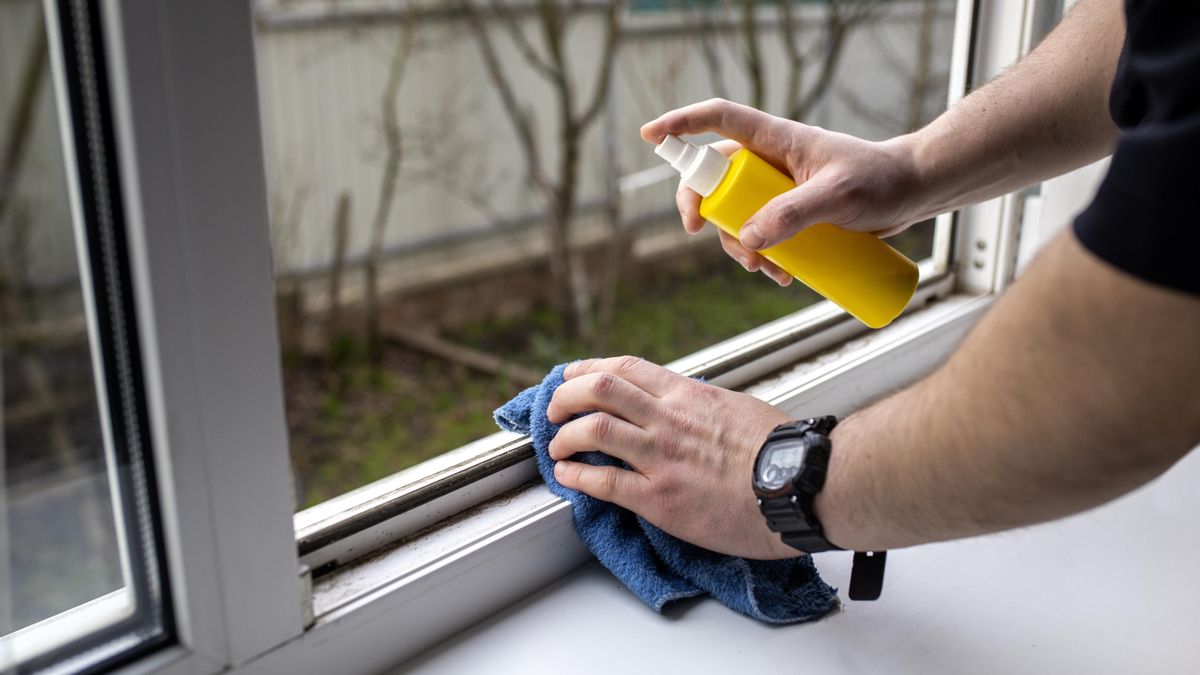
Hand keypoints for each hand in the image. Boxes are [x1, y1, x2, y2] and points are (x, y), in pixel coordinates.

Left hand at [546, 356, 801, 559]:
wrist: (802, 485)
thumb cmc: (781, 450)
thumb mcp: (737, 408)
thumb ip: (702, 406)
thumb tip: (686, 404)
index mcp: (688, 395)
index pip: (625, 368)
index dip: (588, 370)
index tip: (572, 377)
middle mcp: (668, 419)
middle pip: (598, 389)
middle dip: (564, 396)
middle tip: (554, 411)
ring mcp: (661, 458)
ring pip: (593, 428)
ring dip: (563, 436)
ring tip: (556, 447)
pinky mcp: (660, 499)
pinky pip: (604, 482)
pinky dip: (576, 476)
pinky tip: (567, 477)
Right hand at [641, 98, 924, 282]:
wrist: (914, 194)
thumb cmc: (881, 180)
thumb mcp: (837, 195)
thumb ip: (793, 213)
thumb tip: (746, 238)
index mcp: (776, 139)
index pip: (719, 120)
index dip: (682, 124)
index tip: (650, 137)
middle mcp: (770, 161)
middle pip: (714, 179)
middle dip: (704, 210)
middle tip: (702, 234)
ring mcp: (779, 189)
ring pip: (735, 216)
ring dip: (737, 246)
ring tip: (765, 271)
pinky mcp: (792, 214)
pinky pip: (760, 235)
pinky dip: (761, 258)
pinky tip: (782, 277)